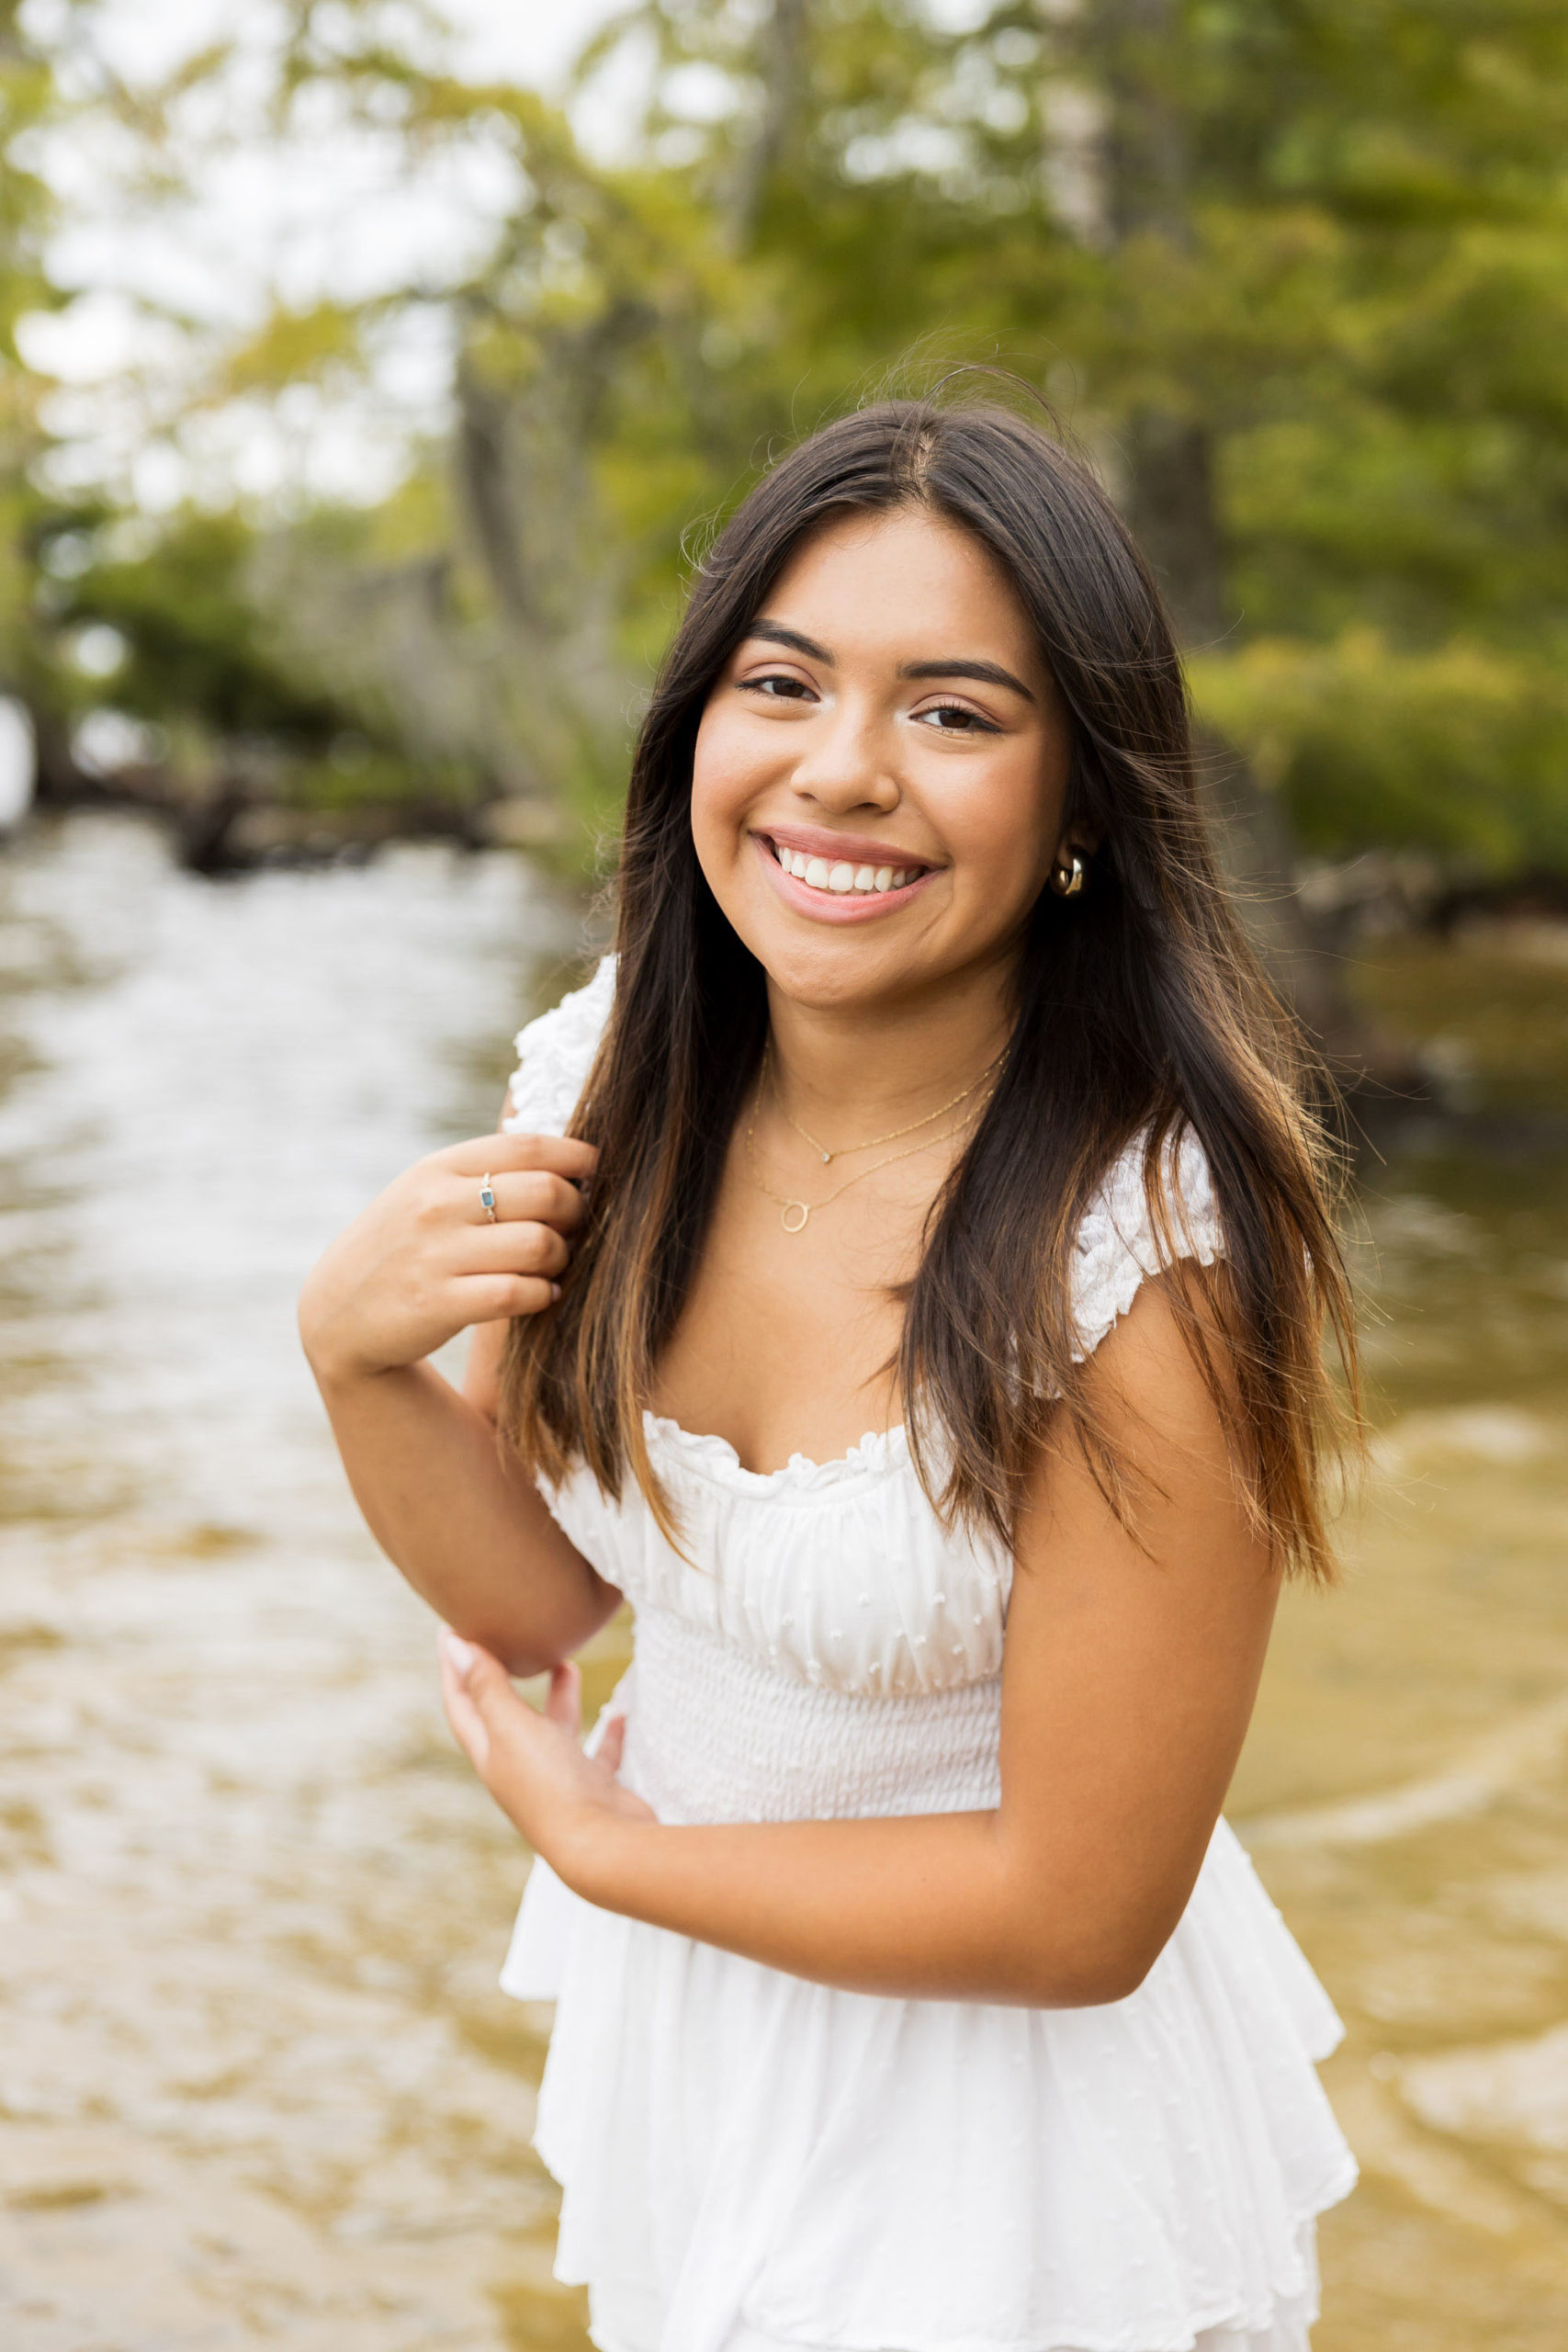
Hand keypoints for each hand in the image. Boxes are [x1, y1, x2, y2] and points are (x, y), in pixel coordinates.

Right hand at [299, 1129, 596, 1383]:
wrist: (338, 1314)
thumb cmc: (402, 1247)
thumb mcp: (425, 1191)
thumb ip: (482, 1169)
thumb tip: (559, 1145)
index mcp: (438, 1169)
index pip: (527, 1146)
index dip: (576, 1156)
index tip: (594, 1170)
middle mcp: (435, 1205)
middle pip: (545, 1192)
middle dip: (576, 1210)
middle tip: (576, 1227)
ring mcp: (435, 1254)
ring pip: (538, 1244)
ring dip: (561, 1257)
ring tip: (554, 1265)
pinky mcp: (438, 1303)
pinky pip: (518, 1292)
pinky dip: (543, 1295)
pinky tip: (542, 1294)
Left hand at [438, 1630, 654, 1874]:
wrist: (603, 1848)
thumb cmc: (550, 1786)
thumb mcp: (513, 1727)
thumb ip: (487, 1685)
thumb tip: (453, 1643)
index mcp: (490, 1755)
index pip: (461, 1703)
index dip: (453, 1667)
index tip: (451, 1628)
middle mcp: (517, 1769)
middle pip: (503, 1715)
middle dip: (503, 1676)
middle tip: (508, 1638)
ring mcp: (555, 1781)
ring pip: (551, 1730)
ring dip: (556, 1697)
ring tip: (567, 1662)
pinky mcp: (591, 1790)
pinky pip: (596, 1754)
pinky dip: (606, 1732)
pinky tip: (621, 1713)